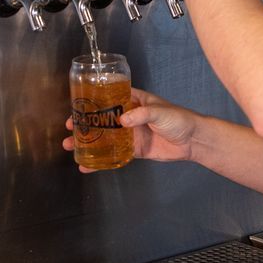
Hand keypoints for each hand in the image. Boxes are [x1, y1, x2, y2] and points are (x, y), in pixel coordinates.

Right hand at [63, 88, 200, 171]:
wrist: (193, 140)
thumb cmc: (179, 118)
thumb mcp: (159, 111)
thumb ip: (141, 114)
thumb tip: (122, 120)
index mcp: (133, 101)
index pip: (108, 97)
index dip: (92, 101)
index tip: (77, 105)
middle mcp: (129, 116)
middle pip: (101, 118)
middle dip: (84, 123)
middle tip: (70, 128)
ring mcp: (130, 134)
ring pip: (104, 137)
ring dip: (88, 141)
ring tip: (71, 146)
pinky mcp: (134, 150)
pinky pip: (114, 154)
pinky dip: (101, 160)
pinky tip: (88, 165)